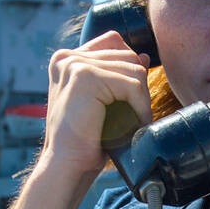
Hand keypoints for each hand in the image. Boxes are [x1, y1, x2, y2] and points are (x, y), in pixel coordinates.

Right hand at [42, 29, 152, 175]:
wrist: (66, 165)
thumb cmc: (85, 139)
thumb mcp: (101, 101)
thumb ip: (116, 75)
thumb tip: (143, 56)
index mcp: (66, 60)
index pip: (114, 43)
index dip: (129, 70)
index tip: (127, 100)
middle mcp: (67, 57)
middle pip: (127, 56)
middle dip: (136, 88)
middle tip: (129, 117)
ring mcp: (74, 64)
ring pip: (134, 69)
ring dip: (140, 101)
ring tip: (129, 123)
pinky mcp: (85, 75)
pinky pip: (132, 84)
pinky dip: (140, 108)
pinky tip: (130, 125)